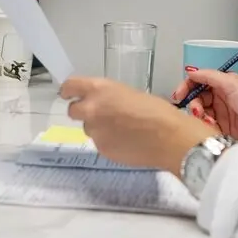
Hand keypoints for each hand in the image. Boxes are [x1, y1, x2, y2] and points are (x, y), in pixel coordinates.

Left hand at [59, 76, 216, 174]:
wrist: (168, 137)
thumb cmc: (156, 109)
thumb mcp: (128, 93)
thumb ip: (109, 98)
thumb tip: (104, 105)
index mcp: (98, 89)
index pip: (69, 87)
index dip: (68, 91)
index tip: (69, 94)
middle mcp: (91, 110)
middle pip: (73, 111)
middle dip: (83, 112)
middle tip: (99, 114)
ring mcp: (94, 132)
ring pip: (89, 129)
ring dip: (99, 128)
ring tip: (122, 130)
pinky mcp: (102, 149)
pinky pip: (100, 142)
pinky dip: (109, 142)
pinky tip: (127, 142)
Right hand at [170, 68, 237, 146]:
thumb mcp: (232, 84)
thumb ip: (210, 76)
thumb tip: (190, 70)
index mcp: (221, 84)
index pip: (197, 82)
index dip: (186, 87)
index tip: (179, 96)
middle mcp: (219, 97)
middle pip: (195, 99)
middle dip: (193, 105)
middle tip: (197, 112)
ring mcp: (220, 113)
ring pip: (199, 114)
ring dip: (199, 118)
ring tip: (207, 122)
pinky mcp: (222, 128)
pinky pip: (206, 127)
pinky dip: (205, 127)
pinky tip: (211, 129)